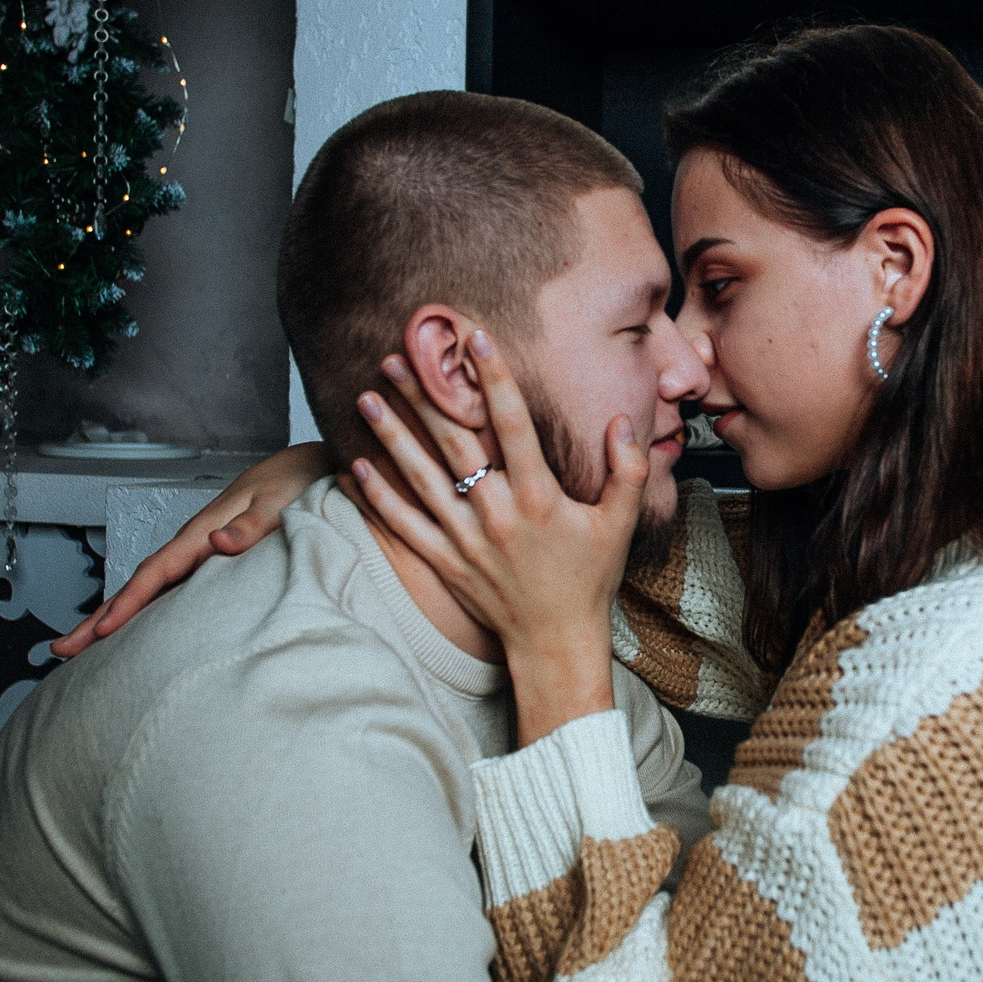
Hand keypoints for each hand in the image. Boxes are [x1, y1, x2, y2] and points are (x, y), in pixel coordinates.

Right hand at [48, 442, 330, 657]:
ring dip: (115, 616)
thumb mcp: (279, 503)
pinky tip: (137, 629)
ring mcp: (198, 554)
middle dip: (100, 617)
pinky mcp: (211, 561)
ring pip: (149, 589)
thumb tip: (216, 542)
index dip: (128, 603)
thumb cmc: (295, 485)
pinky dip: (146, 609)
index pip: (156, 573)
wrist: (308, 468)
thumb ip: (251, 526)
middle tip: (62, 649)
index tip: (102, 631)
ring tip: (83, 647)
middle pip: (139, 585)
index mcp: (203, 532)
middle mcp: (193, 544)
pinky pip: (169, 590)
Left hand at [352, 330, 648, 745]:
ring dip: (391, 436)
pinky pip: (404, 526)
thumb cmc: (589, 579)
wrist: (556, 643)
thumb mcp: (620, 524)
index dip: (495, 378)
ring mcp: (466, 539)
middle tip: (396, 357)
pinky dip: (378, 497)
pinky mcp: (445, 563)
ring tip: (367, 398)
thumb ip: (627, 470)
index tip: (476, 338)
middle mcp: (497, 513)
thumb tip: (621, 421)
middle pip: (454, 443)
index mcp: (539, 497)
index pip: (513, 424)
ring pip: (420, 478)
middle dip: (424, 396)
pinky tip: (355, 468)